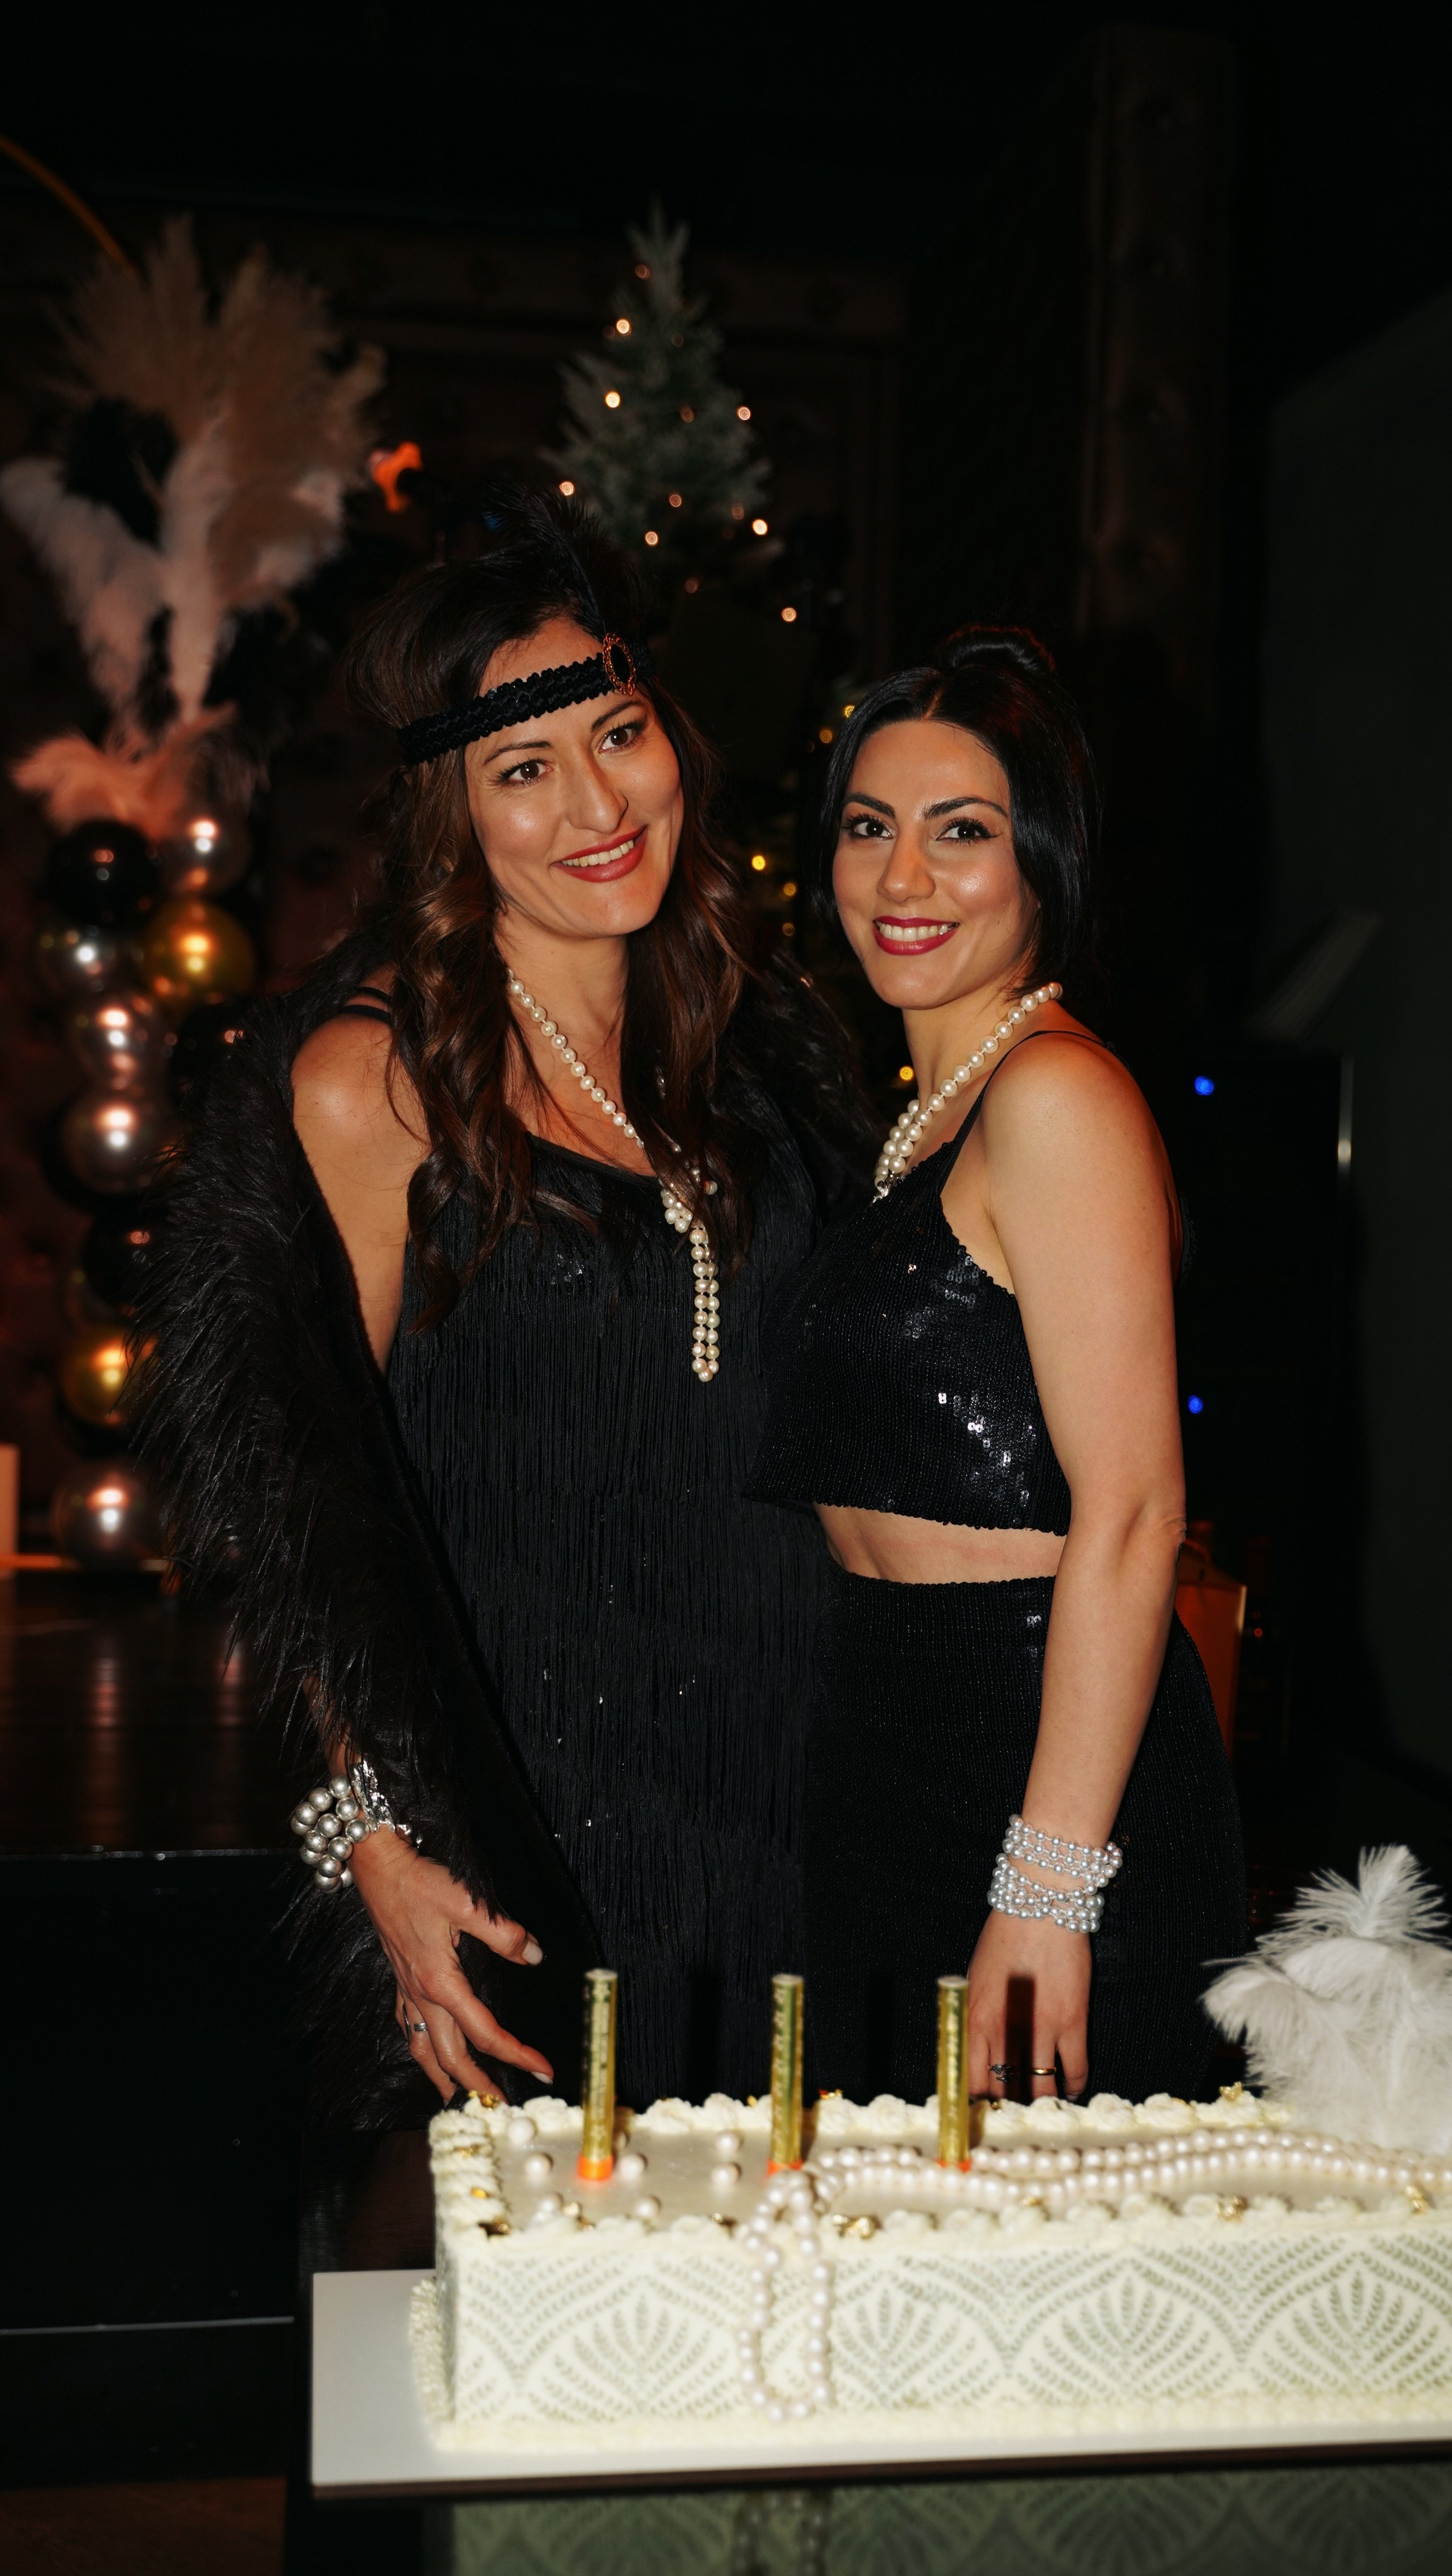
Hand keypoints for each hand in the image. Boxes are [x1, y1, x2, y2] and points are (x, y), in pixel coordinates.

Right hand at [350, 1827, 551, 2104]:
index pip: (485, 2033)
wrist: (378, 1867)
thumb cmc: (420, 1882)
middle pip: (450, 2056)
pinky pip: (409, 2027)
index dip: (517, 2054)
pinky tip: (428, 2049)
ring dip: (442, 2078)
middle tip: (503, 2105)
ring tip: (459, 2098)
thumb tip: (534, 1957)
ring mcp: (406, 1989)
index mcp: (441, 1983)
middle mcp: (421, 1995)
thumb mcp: (469, 1903)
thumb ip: (504, 1934)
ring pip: (423, 2049)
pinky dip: (421, 2048)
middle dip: (478, 2084)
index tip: (542, 2070)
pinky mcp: (399, 1978)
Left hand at [967, 1908, 1090, 2100]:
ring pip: (1041, 2092)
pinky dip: (1074, 2086)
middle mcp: (1003, 2031)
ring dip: (1043, 2104)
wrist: (1039, 1907)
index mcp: (972, 2021)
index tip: (984, 2114)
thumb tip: (976, 2059)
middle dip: (1010, 2109)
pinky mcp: (1072, 2022)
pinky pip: (1075, 2072)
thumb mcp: (974, 1983)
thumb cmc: (1002, 1940)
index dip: (977, 2106)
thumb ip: (974, 2022)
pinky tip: (1070, 2088)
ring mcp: (1040, 2029)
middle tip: (1018, 2114)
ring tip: (1045, 2107)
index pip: (970, 2083)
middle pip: (1005, 2093)